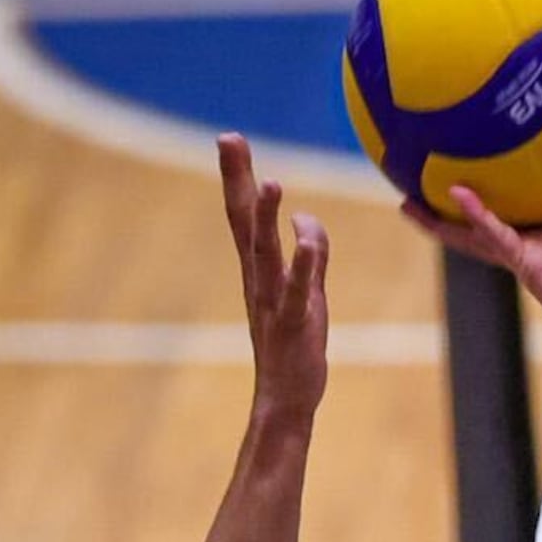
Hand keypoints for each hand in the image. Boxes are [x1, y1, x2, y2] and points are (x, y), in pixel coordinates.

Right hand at [220, 134, 329, 433]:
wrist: (285, 404)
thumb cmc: (295, 350)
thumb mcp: (309, 294)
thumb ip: (313, 255)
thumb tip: (308, 218)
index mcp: (260, 272)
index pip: (243, 217)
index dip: (238, 177)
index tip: (229, 137)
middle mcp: (259, 281)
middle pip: (244, 223)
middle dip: (238, 180)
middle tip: (228, 138)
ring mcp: (273, 303)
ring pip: (266, 254)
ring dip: (265, 219)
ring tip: (270, 183)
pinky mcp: (293, 325)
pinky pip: (297, 292)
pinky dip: (303, 265)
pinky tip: (305, 238)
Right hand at [402, 143, 541, 395]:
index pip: (524, 200)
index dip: (501, 181)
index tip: (480, 154)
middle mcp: (538, 242)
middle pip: (487, 214)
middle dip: (452, 200)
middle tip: (419, 174)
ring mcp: (529, 256)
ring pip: (477, 230)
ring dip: (444, 215)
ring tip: (406, 194)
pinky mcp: (530, 268)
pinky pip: (498, 238)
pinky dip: (478, 217)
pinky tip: (456, 195)